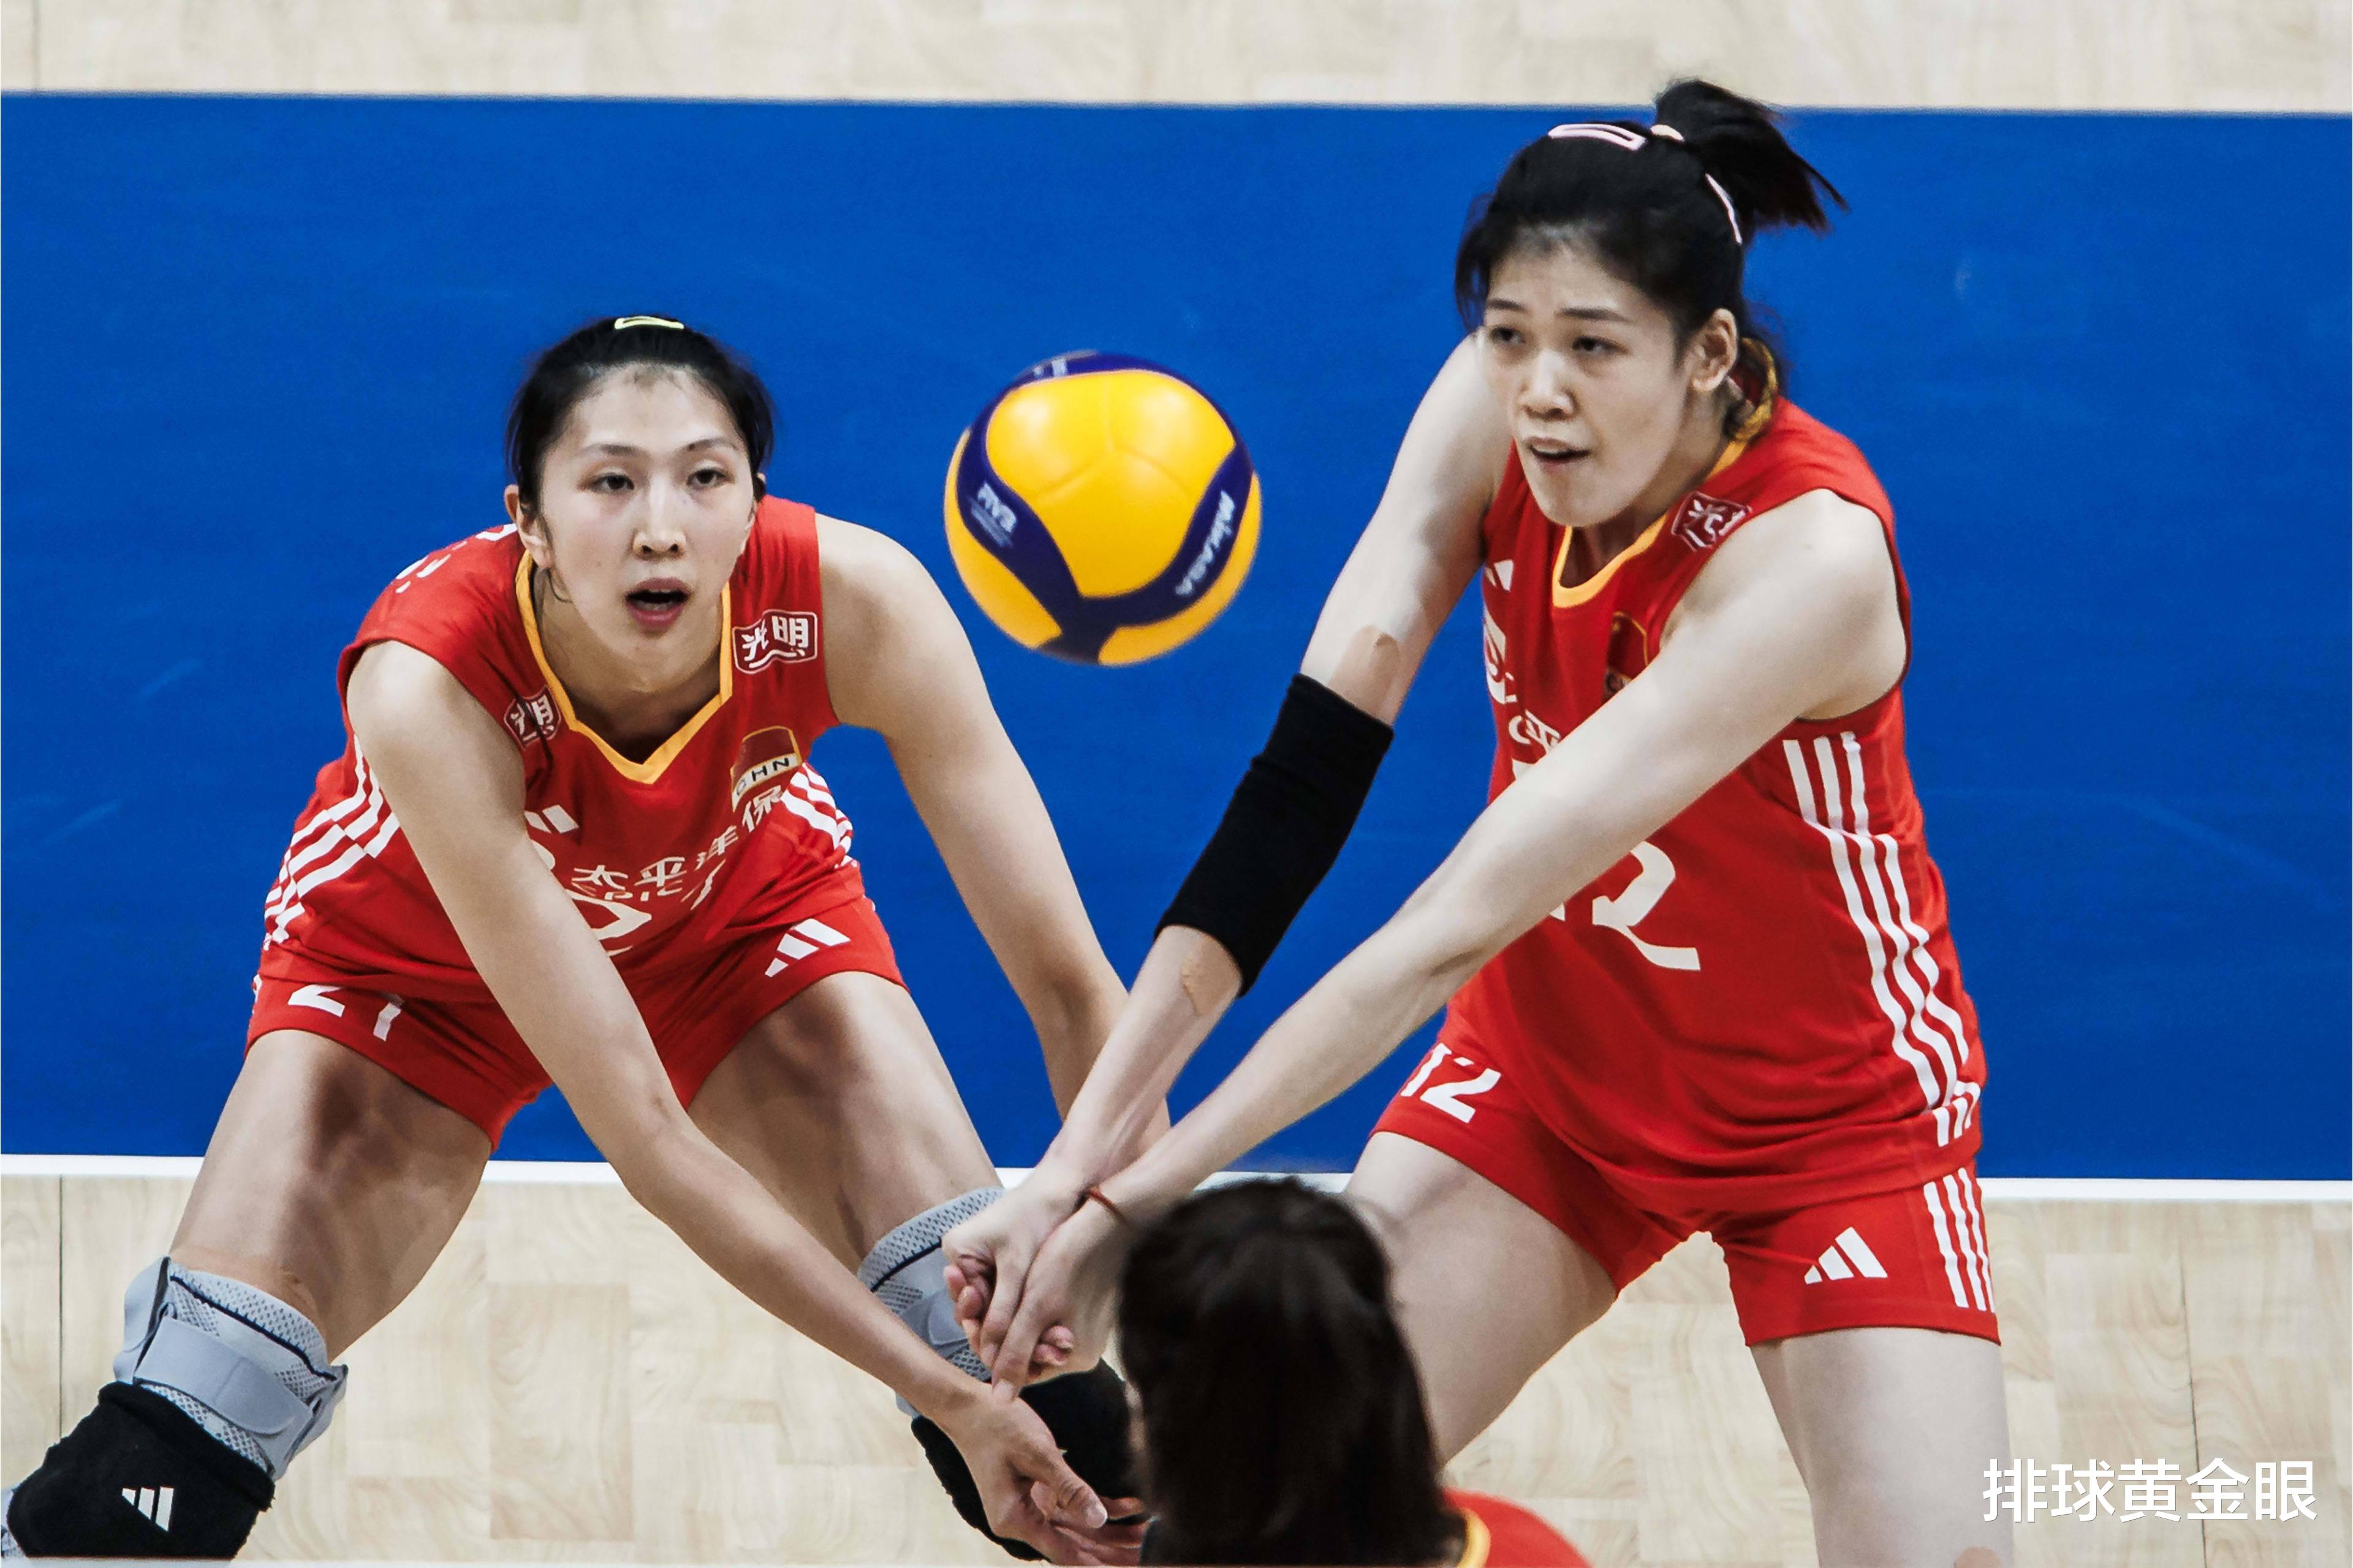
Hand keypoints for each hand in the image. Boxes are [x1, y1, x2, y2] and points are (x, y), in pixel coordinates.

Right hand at [933, 1382, 1143, 1563]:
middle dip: (1113, 1552)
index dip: (1100, 1564)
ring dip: (1113, 1533)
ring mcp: (1033, 1507)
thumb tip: (1099, 1520)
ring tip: (1148, 1536)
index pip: (1066, 1553)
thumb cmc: (998, 1426)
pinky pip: (1076, 1507)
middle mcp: (1025, 1520)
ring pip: (1080, 1529)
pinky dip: (1103, 1507)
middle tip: (1150, 1556)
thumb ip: (1070, 1489)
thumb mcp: (1038, 1455)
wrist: (971, 1406)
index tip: (1132, 1567)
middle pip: (1076, 1546)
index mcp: (1017, 1520)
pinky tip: (1133, 1508)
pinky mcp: (1041, 1491)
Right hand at [944, 1167, 1087, 1374]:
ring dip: (1022, 1328)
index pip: (967, 1309)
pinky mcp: (1006, 1267)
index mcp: (956, 1254)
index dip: (988, 1337)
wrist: (1065, 1186)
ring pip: (998, 1309)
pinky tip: (1053, 1333)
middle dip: (1008, 1334)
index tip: (1011, 1361)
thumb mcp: (1018, 1269)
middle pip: (981, 1312)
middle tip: (1039, 1356)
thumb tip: (990, 1362)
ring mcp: (985, 1264)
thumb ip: (1002, 1314)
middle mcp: (964, 1261)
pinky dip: (1030, 1314)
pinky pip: (1012, 1299)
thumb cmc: (1038, 1215)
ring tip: (1053, 1347)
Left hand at [984, 1195, 1128, 1389]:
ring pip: (1033, 1329)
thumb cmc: (1070, 1262)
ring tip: (986, 1285)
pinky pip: (1046, 1315)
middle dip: (997, 1325)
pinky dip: (1026, 1302)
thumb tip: (1000, 1402)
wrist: (1107, 1223)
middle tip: (972, 1295)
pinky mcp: (1085, 1309)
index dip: (989, 1346)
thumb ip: (1015, 1355)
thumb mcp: (1034, 1310)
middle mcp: (1083, 1350)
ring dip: (1008, 1312)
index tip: (968, 1317)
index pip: (1020, 1367)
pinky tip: (1012, 1281)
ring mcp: (1086, 1330)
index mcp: (1074, 1358)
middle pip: (1026, 1348)